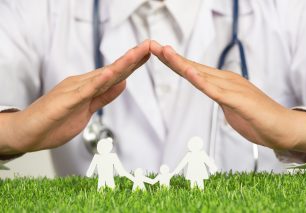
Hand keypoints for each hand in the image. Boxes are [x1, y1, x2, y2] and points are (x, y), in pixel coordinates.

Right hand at [0, 40, 150, 154]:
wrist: (28, 133)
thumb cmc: (55, 122)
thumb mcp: (87, 109)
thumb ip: (104, 96)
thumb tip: (123, 83)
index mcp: (88, 87)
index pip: (115, 74)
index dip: (132, 64)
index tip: (148, 54)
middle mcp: (82, 84)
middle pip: (112, 70)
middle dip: (132, 59)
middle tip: (149, 46)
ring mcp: (73, 91)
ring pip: (101, 76)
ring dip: (120, 65)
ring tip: (136, 53)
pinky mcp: (65, 101)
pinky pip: (84, 91)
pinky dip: (98, 83)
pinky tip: (110, 74)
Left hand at [150, 40, 305, 155]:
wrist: (284, 128)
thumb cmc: (257, 118)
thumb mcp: (230, 107)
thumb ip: (219, 97)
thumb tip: (211, 93)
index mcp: (222, 82)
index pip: (194, 70)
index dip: (175, 62)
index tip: (158, 53)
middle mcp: (226, 81)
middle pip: (194, 67)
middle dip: (171, 58)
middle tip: (152, 46)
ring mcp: (233, 89)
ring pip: (203, 75)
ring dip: (183, 64)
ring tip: (165, 52)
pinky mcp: (240, 101)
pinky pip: (218, 92)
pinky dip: (203, 83)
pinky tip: (190, 74)